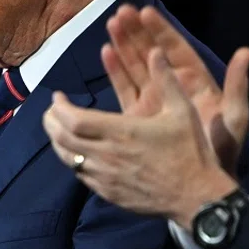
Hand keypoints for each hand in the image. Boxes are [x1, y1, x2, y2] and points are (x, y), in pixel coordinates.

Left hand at [42, 47, 237, 227]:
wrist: (198, 197)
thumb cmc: (190, 152)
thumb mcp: (182, 111)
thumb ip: (166, 80)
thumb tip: (156, 51)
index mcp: (120, 132)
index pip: (74, 119)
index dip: (59, 108)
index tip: (57, 97)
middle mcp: (106, 155)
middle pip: (63, 138)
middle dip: (51, 122)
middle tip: (50, 112)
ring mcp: (104, 176)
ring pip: (67, 159)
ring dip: (57, 142)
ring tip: (57, 129)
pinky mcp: (108, 193)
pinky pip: (80, 176)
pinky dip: (72, 161)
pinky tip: (76, 154)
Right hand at [104, 4, 248, 173]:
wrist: (199, 185)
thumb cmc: (221, 151)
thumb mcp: (234, 118)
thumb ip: (238, 85)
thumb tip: (246, 52)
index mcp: (195, 83)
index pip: (176, 50)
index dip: (161, 31)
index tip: (146, 12)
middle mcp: (172, 87)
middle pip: (152, 53)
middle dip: (137, 32)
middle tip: (121, 12)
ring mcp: (153, 101)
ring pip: (136, 66)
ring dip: (123, 45)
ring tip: (110, 24)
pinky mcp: (136, 116)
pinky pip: (124, 88)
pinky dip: (115, 70)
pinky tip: (105, 53)